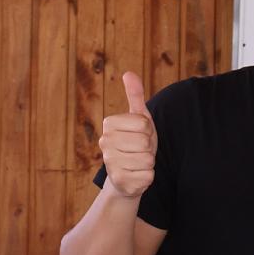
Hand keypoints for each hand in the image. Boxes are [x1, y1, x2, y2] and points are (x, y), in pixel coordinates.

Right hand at [99, 72, 156, 197]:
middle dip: (149, 148)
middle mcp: (104, 143)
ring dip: (148, 163)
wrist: (127, 175)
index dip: (148, 131)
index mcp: (109, 124)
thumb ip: (135, 96)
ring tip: (137, 163)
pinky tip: (137, 176)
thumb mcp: (139, 118)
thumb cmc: (135, 143)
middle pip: (145, 142)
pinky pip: (148, 176)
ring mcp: (110, 163)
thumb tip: (129, 73)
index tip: (139, 135)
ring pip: (147, 159)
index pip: (144, 123)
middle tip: (140, 151)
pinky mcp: (119, 181)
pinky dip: (148, 177)